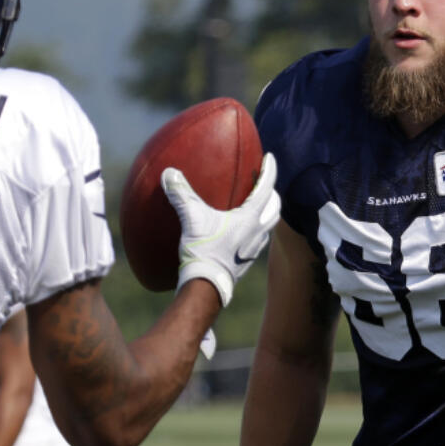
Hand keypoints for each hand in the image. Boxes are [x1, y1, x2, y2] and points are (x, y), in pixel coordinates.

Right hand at [161, 153, 280, 306]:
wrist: (206, 287)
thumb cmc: (204, 252)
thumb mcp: (192, 219)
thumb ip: (182, 195)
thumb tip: (169, 173)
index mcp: (250, 219)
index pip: (266, 188)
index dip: (269, 171)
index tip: (270, 158)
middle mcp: (258, 232)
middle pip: (275, 208)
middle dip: (272, 193)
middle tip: (264, 183)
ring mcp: (253, 249)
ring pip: (268, 225)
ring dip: (266, 213)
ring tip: (255, 205)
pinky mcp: (245, 261)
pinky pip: (257, 239)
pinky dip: (254, 229)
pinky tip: (239, 230)